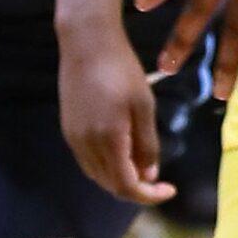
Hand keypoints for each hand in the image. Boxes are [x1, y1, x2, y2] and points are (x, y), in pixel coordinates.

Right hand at [57, 24, 175, 205]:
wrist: (86, 42)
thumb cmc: (121, 69)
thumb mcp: (144, 106)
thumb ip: (147, 144)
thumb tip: (149, 175)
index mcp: (108, 140)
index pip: (127, 186)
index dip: (149, 196)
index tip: (169, 189)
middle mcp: (86, 145)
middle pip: (110, 185)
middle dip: (136, 188)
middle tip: (158, 177)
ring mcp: (73, 137)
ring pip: (97, 174)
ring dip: (120, 178)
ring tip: (141, 163)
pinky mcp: (68, 127)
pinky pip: (87, 159)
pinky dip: (106, 165)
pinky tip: (120, 150)